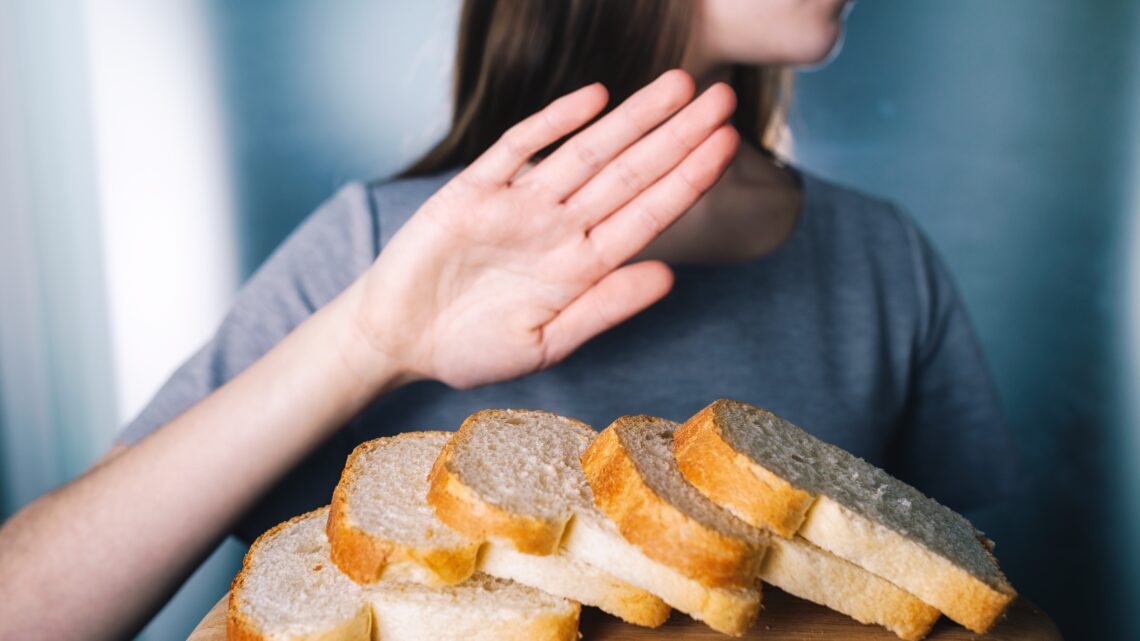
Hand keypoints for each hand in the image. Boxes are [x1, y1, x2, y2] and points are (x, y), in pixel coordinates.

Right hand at [352, 69, 738, 388]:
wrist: (397, 339)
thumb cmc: (470, 349)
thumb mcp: (544, 343)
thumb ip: (604, 309)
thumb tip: (669, 277)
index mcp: (581, 266)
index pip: (648, 215)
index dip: (689, 180)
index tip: (729, 148)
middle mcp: (559, 228)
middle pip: (629, 173)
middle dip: (677, 135)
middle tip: (724, 99)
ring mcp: (519, 205)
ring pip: (585, 152)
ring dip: (631, 119)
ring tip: (679, 85)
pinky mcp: (473, 190)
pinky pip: (518, 147)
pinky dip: (554, 121)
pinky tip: (595, 97)